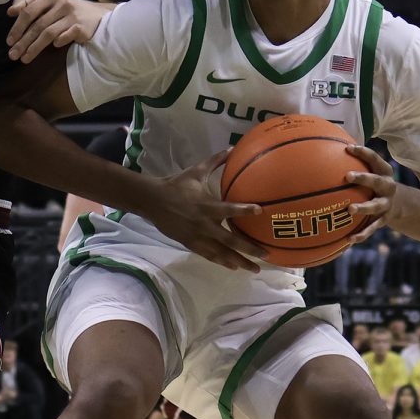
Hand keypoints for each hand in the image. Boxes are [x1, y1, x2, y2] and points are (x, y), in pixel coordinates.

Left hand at [7, 0, 110, 62]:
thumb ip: (29, 3)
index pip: (29, 11)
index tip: (9, 41)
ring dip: (35, 47)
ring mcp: (72, 15)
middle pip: (37, 25)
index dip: (17, 26)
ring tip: (24, 59)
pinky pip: (66, 36)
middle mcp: (61, 3)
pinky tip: (53, 48)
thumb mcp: (49, 2)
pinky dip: (59, 42)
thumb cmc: (66, 10)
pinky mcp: (81, 27)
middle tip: (12, 55)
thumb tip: (10, 11)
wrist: (96, 15)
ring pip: (49, 33)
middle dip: (23, 41)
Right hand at [144, 151, 265, 270]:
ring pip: (221, 253)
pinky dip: (222, 262)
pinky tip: (234, 267)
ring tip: (255, 269)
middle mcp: (204, 224)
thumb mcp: (196, 172)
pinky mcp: (191, 243)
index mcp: (207, 206)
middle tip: (266, 254)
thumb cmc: (177, 185)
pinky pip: (209, 255)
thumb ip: (215, 162)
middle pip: (230, 240)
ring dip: (239, 261)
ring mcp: (198, 236)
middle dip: (249, 248)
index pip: (229, 209)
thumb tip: (231, 149)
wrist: (153, 201)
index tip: (260, 211)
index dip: (244, 210)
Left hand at [344, 145, 399, 241]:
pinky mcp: (383, 220)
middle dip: (364, 178)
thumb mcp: (372, 170)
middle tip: (348, 176)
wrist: (401, 204)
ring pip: (375, 206)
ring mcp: (386, 204)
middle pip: (376, 181)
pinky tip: (348, 240)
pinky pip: (372, 228)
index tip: (348, 148)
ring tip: (350, 209)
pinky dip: (362, 234)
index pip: (374, 159)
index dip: (363, 152)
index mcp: (384, 171)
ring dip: (364, 207)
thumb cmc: (375, 183)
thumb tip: (327, 146)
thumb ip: (354, 161)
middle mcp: (388, 187)